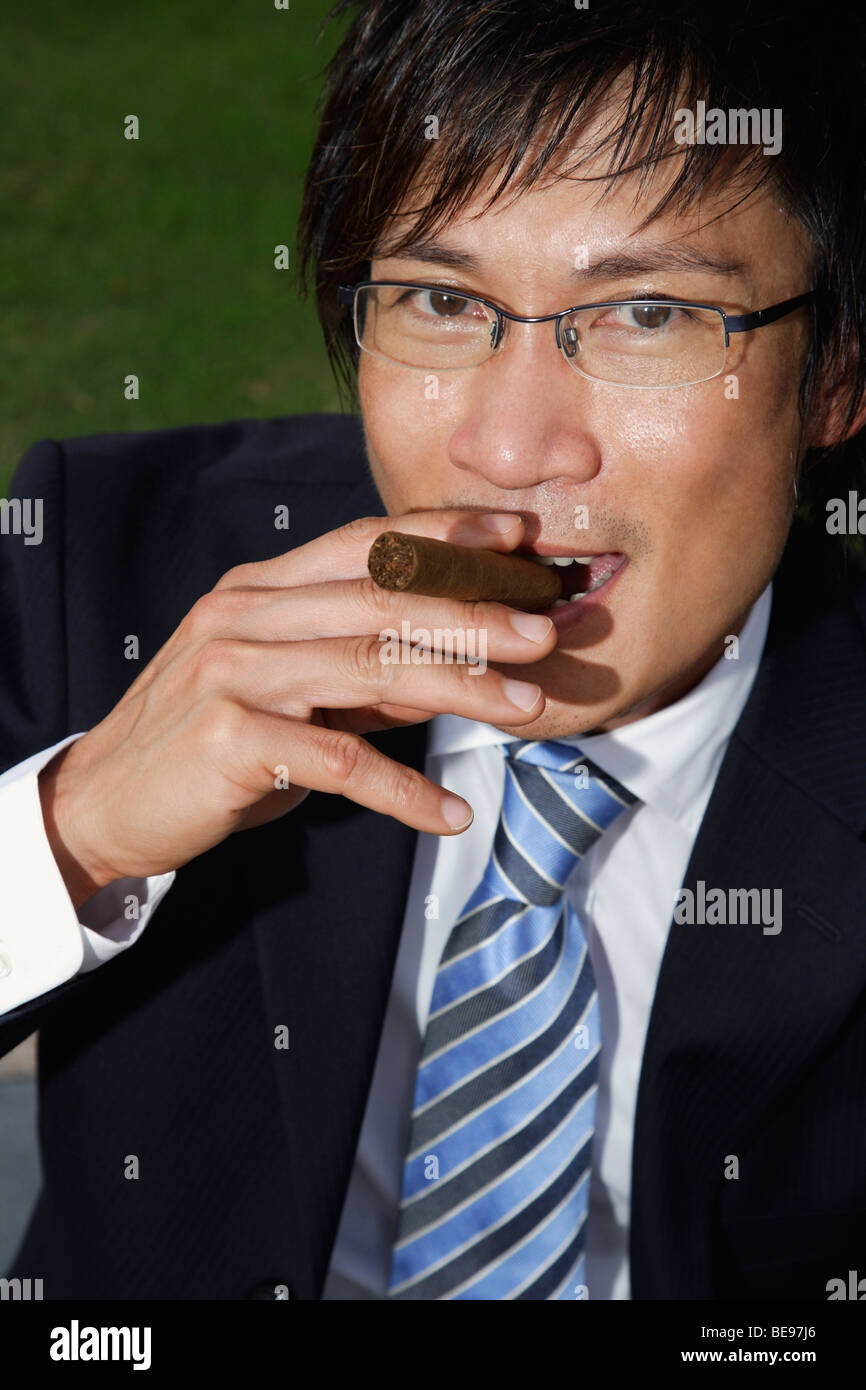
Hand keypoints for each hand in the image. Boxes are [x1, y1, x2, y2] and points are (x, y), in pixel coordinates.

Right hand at [39, 510, 555, 907]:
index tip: (516, 539)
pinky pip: (340, 762)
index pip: (365, 543)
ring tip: (527, 709)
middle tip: (546, 631)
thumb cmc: (206, 742)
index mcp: (259, 588)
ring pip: (371, 668)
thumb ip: (357, 673)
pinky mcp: (229, 738)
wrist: (106, 801)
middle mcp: (244, 615)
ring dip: (461, 689)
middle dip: (474, 612)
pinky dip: (404, 791)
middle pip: (381, 599)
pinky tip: (450, 813)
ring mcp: (233, 672)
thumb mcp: (284, 692)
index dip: (445, 536)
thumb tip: (453, 668)